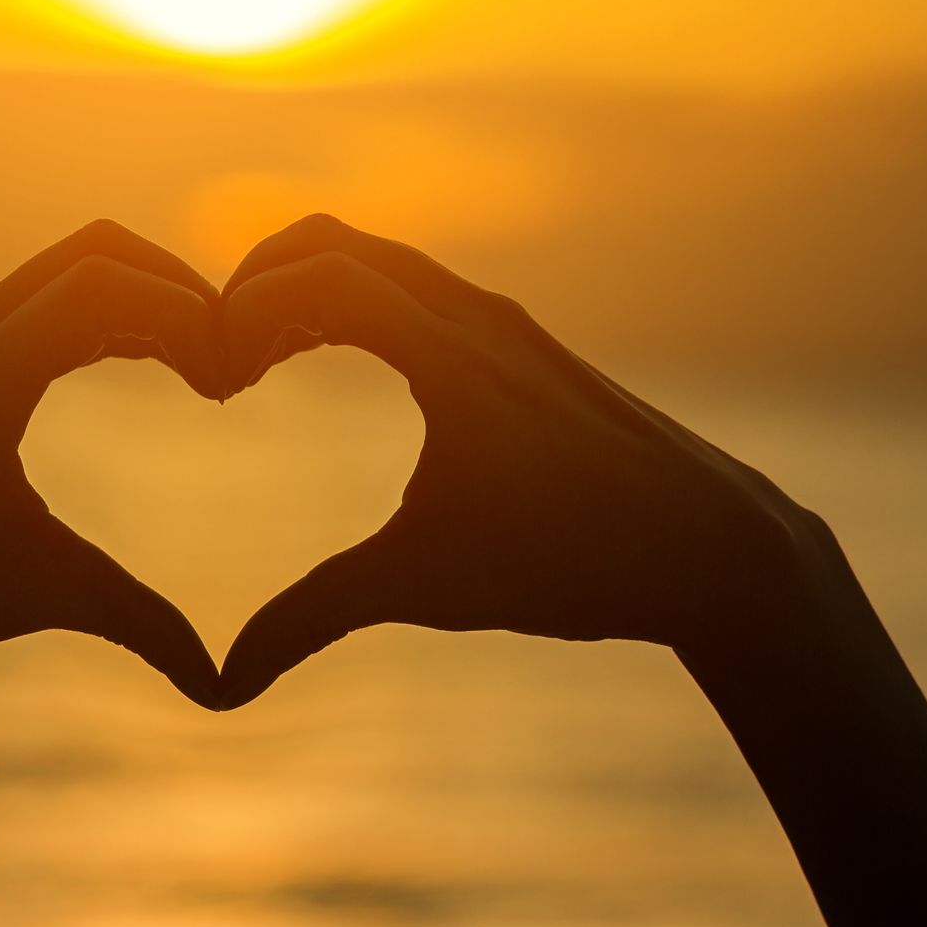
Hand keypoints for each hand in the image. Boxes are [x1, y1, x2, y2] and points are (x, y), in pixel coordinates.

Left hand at [0, 220, 221, 706]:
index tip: (231, 379)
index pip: (108, 286)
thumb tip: (222, 689)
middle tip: (229, 358)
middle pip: (96, 252)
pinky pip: (32, 302)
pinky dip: (96, 314)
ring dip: (138, 299)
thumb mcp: (25, 596)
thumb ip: (133, 624)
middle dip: (178, 290)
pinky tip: (130, 365)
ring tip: (196, 365)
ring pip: (61, 271)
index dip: (189, 315)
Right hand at [215, 214, 825, 706]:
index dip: (242, 312)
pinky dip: (359, 304)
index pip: (318, 280)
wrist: (716, 549)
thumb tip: (220, 684)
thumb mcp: (427, 587)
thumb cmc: (575, 563)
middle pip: (335, 241)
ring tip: (258, 357)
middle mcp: (478, 317)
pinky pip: (421, 290)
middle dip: (257, 279)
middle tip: (213, 348)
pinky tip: (338, 363)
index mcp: (450, 355)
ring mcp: (507, 325)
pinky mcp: (527, 347)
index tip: (210, 378)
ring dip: (308, 287)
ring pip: (383, 260)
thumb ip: (313, 619)